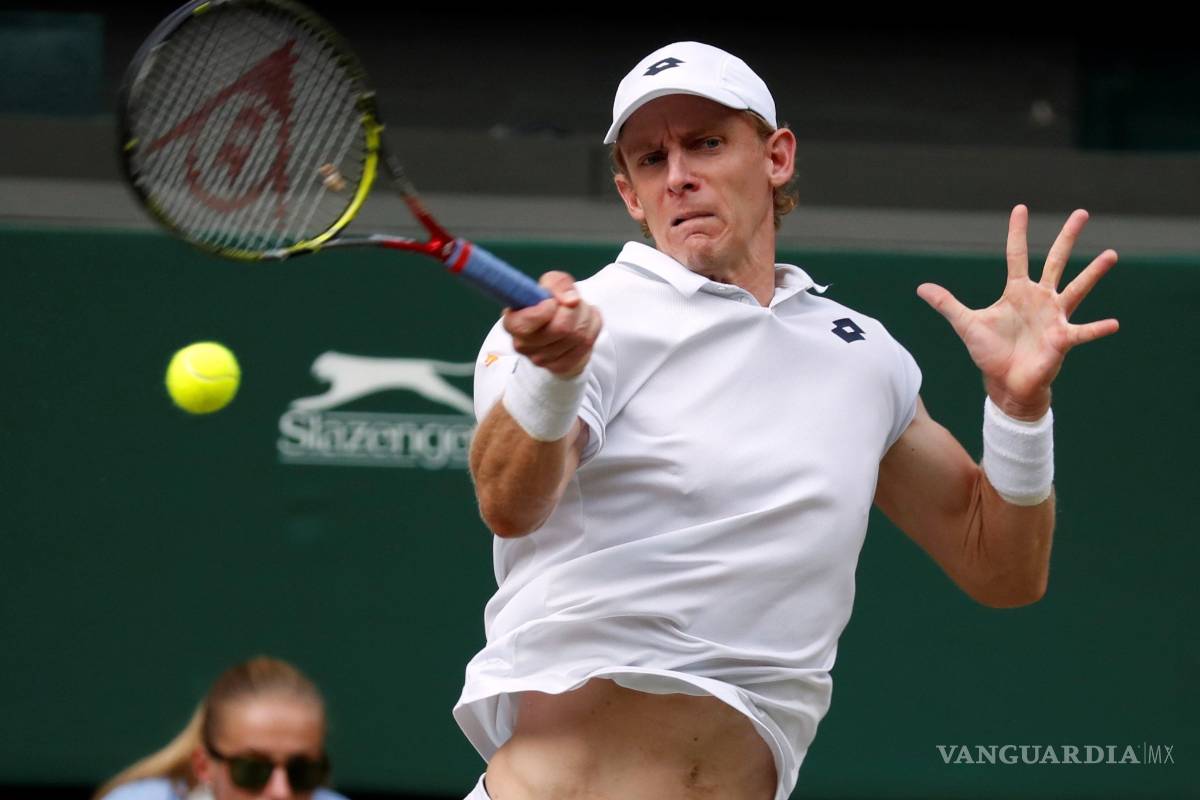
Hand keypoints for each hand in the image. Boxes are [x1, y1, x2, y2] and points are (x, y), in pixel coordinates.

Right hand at [503, 271, 602, 377]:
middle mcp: (522, 345)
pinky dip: (592, 328)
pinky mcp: (561, 367)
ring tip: (580, 311)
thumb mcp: (550, 283)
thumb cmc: (550, 302)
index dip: (546, 310)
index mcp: (512, 323)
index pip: (525, 324)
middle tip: (572, 303)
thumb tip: (571, 300)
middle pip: (561, 328)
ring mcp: (541, 360)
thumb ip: (558, 283)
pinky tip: (584, 324)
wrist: (561, 325)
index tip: (552, 302)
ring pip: (578, 335)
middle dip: (574, 309)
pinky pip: (587, 344)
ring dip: (585, 316)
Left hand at [917, 205, 1118, 419]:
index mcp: (1017, 292)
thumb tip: (921, 287)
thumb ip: (946, 304)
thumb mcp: (966, 324)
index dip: (1017, 232)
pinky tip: (1114, 324)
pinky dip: (1097, 329)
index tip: (1020, 208)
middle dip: (1067, 238)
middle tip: (1082, 213)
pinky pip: (1083, 332)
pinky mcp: (1061, 339)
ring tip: (1111, 254)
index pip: (1017, 255)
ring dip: (1093, 273)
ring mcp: (1054, 317)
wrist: (1005, 382)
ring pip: (1077, 289)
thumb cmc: (990, 353)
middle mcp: (1040, 299)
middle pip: (1055, 261)